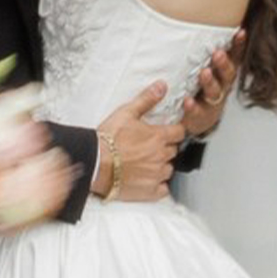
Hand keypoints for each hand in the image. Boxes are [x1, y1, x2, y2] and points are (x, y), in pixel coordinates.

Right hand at [93, 82, 186, 200]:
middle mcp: (161, 156)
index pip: (180, 133)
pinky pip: (163, 189)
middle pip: (173, 151)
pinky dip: (158, 185)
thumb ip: (147, 99)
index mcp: (159, 137)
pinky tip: (147, 179)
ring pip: (169, 169)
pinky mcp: (150, 191)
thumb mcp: (126, 113)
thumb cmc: (109, 138)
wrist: (95, 163)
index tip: (167, 132)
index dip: (174, 131)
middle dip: (165, 148)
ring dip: (161, 166)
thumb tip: (162, 86)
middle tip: (150, 147)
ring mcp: (157, 175)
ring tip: (146, 163)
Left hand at [179, 35, 242, 138]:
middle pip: (227, 73)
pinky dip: (192, 106)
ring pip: (214, 91)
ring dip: (210, 81)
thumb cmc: (201, 86)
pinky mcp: (201, 115)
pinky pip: (197, 111)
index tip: (241, 32)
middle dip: (223, 63)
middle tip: (218, 54)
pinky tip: (188, 101)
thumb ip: (204, 51)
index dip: (239, 45)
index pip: (234, 57)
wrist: (197, 119)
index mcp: (224, 72)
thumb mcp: (206, 67)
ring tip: (204, 73)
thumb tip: (197, 23)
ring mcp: (212, 101)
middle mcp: (222, 85)